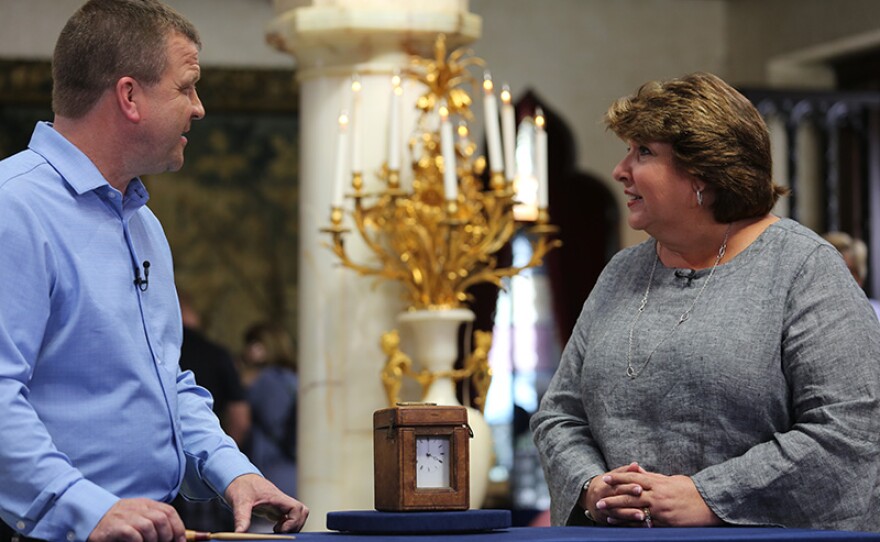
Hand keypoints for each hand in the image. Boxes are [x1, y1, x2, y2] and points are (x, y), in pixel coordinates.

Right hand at [88, 498, 185, 541]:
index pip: (169, 512)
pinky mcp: (117, 527)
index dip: (178, 527)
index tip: (180, 541)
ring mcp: (127, 517)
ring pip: (149, 527)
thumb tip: (176, 537)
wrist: (90, 515)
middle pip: (162, 519)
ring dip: (153, 540)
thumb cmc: (117, 521)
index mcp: (146, 504)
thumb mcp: (138, 516)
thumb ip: (155, 521)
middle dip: (167, 536)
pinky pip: (134, 535)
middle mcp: (138, 508)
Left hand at [225, 473, 308, 532]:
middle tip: (280, 532)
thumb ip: (241, 518)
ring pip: (298, 514)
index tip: (280, 530)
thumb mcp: (240, 503)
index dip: (293, 521)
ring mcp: (280, 505)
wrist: (238, 477)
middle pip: (302, 512)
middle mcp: (281, 501)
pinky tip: (275, 528)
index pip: (297, 508)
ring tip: (278, 530)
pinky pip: (290, 516)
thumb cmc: (240, 486)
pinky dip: (287, 525)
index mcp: (277, 498)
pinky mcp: (276, 508)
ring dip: (293, 525)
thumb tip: (239, 533)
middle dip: (295, 525)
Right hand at [582, 462, 646, 525]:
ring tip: (643, 517)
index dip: (628, 487)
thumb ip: (624, 472)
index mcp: (604, 486)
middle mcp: (602, 499)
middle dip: (631, 502)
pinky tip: (640, 526)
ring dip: (630, 515)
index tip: (640, 488)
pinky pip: (618, 524)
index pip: (617, 486)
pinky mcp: (606, 521)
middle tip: (645, 504)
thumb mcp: (611, 477)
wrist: (587, 499)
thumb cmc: (604, 485)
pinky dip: (629, 525)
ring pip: (617, 513)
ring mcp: (603, 511)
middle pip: (617, 500)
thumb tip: (636, 464)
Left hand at [598, 466, 721, 526]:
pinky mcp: (665, 523)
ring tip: (605, 513)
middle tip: (599, 500)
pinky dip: (631, 524)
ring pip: (634, 510)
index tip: (605, 478)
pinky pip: (644, 524)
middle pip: (630, 496)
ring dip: (618, 513)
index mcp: (659, 483)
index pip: (633, 478)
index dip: (618, 478)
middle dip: (612, 498)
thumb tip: (636, 470)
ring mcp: (661, 510)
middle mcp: (657, 496)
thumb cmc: (691, 490)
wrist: (710, 504)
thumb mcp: (671, 479)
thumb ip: (652, 476)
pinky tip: (621, 524)